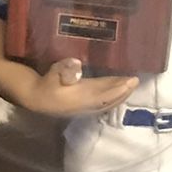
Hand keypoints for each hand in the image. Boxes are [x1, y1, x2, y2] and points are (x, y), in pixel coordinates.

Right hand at [21, 55, 138, 118]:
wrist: (36, 98)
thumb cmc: (45, 83)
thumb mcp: (53, 73)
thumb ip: (64, 69)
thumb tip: (76, 63)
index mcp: (81, 97)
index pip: (104, 93)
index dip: (118, 88)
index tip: (131, 81)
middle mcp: (86, 105)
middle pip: (110, 99)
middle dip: (123, 91)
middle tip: (136, 81)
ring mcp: (86, 108)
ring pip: (108, 103)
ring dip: (120, 95)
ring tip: (131, 86)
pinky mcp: (84, 107)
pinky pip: (104, 104)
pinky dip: (113, 98)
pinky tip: (118, 93)